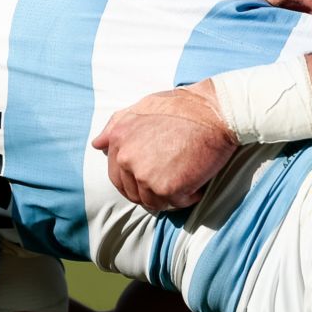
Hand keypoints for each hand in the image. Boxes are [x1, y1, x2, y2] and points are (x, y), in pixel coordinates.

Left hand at [91, 80, 238, 211]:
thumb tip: (97, 144)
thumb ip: (116, 126)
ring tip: (187, 178)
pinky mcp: (167, 188)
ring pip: (153, 202)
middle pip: (133, 193)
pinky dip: (188, 197)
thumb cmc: (183, 107)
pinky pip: (175, 204)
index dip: (136, 181)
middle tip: (173, 180)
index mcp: (118, 139)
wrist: (214, 111)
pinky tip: (197, 182)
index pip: (117, 176)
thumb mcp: (142, 108)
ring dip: (170, 195)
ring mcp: (145, 175)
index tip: (154, 177)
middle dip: (152, 191)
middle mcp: (126, 158)